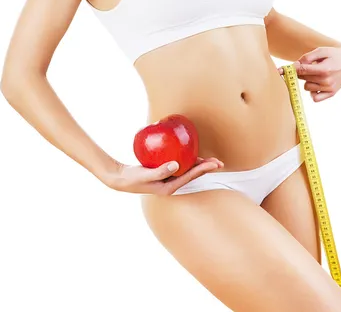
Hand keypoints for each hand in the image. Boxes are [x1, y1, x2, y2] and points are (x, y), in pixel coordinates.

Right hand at [102, 156, 224, 194]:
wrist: (121, 179)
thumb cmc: (132, 178)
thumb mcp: (146, 175)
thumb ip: (160, 171)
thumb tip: (177, 165)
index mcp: (170, 188)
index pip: (190, 176)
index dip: (203, 169)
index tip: (214, 163)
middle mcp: (171, 184)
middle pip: (193, 174)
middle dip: (207, 168)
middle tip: (220, 162)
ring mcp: (169, 178)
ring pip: (188, 170)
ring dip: (200, 165)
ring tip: (212, 160)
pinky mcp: (165, 172)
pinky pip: (180, 165)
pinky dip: (188, 159)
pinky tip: (190, 153)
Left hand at [278, 44, 340, 101]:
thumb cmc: (334, 54)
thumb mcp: (321, 50)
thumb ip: (307, 57)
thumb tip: (295, 65)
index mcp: (324, 69)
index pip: (301, 71)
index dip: (290, 70)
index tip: (280, 70)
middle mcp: (327, 81)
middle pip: (303, 78)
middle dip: (301, 72)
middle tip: (306, 67)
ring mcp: (329, 89)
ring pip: (307, 87)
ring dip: (308, 81)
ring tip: (316, 73)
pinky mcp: (331, 94)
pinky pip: (315, 98)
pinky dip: (313, 93)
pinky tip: (317, 84)